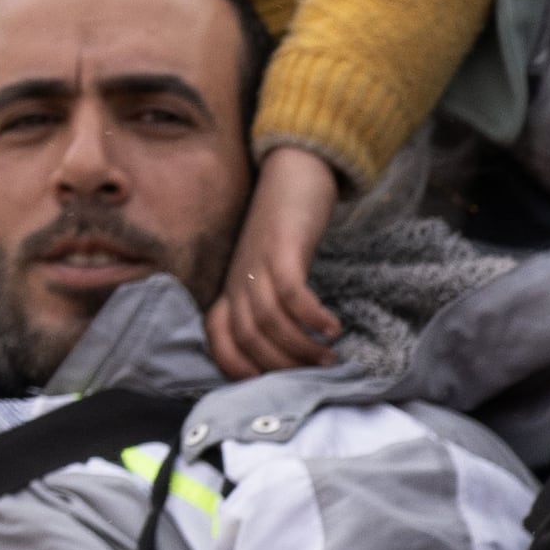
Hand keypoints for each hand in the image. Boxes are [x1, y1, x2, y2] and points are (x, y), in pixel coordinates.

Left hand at [207, 148, 344, 377]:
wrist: (292, 169)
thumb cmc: (285, 224)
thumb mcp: (267, 265)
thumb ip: (267, 298)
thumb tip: (288, 343)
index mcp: (231, 285)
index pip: (216, 336)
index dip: (235, 365)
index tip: (269, 380)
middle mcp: (238, 277)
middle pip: (248, 337)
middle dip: (282, 365)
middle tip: (315, 373)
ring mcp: (257, 262)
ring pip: (269, 321)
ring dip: (302, 347)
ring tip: (330, 357)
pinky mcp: (282, 248)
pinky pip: (291, 293)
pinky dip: (311, 317)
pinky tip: (333, 327)